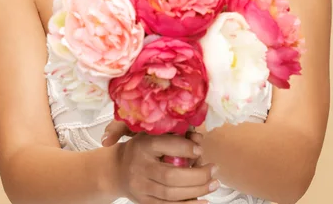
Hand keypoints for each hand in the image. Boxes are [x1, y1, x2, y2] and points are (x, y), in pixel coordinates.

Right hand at [103, 122, 219, 203]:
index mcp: (142, 145)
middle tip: (214, 169)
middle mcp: (139, 166)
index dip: (186, 148)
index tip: (200, 150)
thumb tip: (198, 139)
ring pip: (171, 194)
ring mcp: (140, 187)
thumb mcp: (152, 135)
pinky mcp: (144, 201)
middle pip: (171, 175)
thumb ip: (174, 135)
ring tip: (214, 184)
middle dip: (198, 175)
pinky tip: (203, 199)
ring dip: (197, 190)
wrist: (117, 170)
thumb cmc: (141, 149)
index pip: (166, 145)